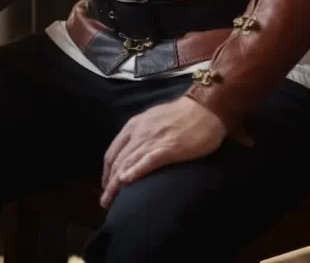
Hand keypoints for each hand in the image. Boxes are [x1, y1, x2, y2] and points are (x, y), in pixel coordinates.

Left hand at [100, 95, 226, 207]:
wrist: (204, 108)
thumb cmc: (181, 115)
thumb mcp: (153, 120)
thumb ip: (141, 134)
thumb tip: (132, 152)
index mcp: (134, 125)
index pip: (113, 152)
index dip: (107, 171)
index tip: (106, 186)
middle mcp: (139, 132)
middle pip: (117, 161)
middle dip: (108, 183)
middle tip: (105, 202)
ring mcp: (152, 140)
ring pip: (128, 164)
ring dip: (116, 184)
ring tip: (110, 201)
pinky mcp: (168, 149)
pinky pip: (147, 161)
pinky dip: (134, 171)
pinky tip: (125, 182)